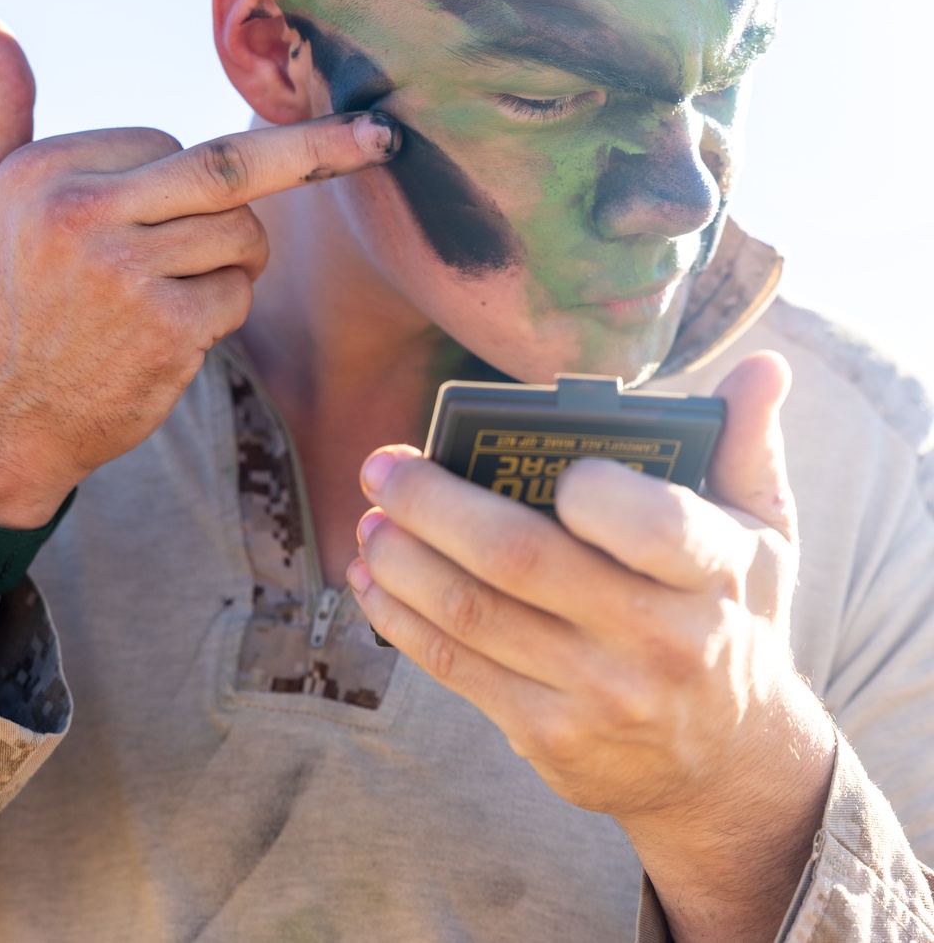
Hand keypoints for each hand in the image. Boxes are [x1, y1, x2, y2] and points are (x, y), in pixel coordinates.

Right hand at [0, 16, 398, 528]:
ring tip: (166, 289)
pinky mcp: (167, 333)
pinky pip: (237, 296)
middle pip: (234, 165)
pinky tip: (166, 333)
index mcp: (50, 172)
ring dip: (234, 258)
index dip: (191, 174)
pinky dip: (221, 308)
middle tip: (383, 137)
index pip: (169, 139)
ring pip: (244, 236)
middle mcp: (89, 215)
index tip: (175, 205)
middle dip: (320, 148)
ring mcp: (131, 276)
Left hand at [347, 353, 835, 942]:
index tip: (547, 459)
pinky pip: (457, 669)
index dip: (593, 491)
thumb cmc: (735, 618)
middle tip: (383, 466)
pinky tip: (373, 579)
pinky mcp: (549, 737)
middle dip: (435, 505)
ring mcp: (599, 696)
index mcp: (715, 575)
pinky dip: (401, 619)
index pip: (656, 526)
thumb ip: (749, 444)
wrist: (730, 764)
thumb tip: (764, 368)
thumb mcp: (765, 534)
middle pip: (524, 560)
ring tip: (369, 517)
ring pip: (474, 615)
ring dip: (403, 559)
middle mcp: (659, 641)